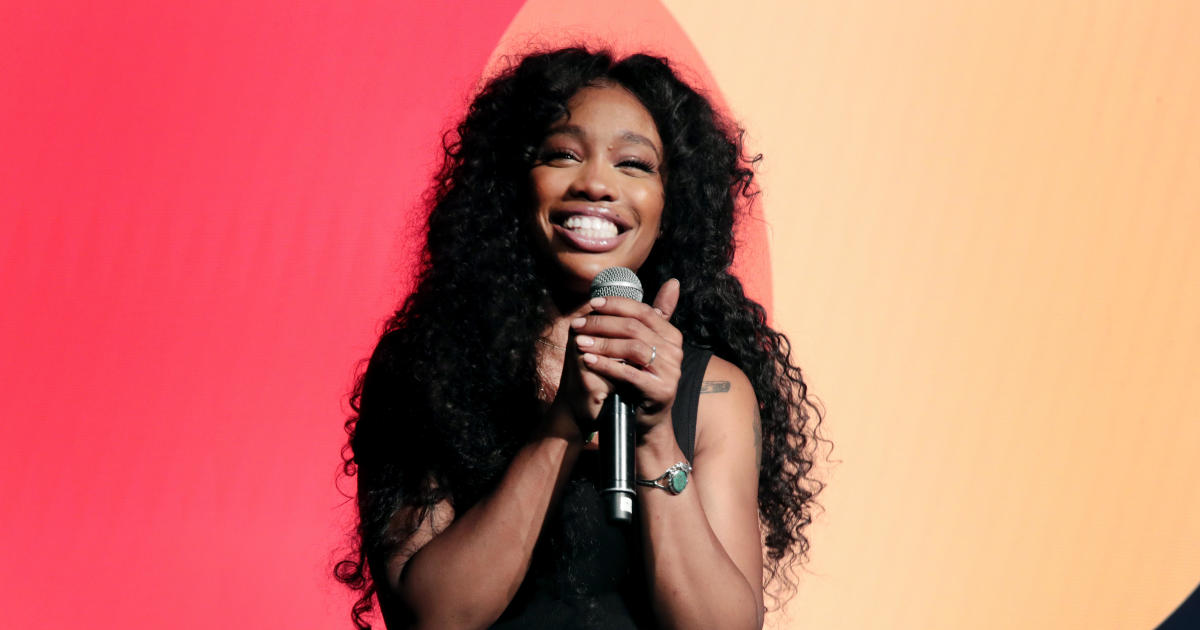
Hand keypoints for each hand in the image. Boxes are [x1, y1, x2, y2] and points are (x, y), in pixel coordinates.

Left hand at [567, 279, 682, 433]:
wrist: (646, 420)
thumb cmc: (640, 378)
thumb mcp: (647, 345)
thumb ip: (655, 315)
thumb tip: (673, 282)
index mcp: (672, 336)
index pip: (643, 311)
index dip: (616, 305)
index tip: (591, 304)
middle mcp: (675, 351)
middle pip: (634, 328)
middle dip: (602, 324)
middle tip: (578, 324)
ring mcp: (671, 372)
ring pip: (632, 348)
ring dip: (602, 343)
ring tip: (579, 342)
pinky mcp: (660, 391)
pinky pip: (629, 373)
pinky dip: (606, 365)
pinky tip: (589, 360)